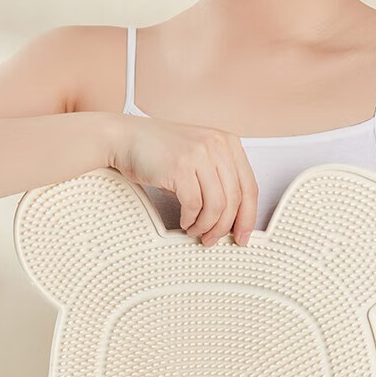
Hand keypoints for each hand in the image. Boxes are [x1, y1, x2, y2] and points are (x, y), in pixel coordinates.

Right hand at [106, 113, 257, 246]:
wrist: (125, 137)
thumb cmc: (158, 150)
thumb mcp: (198, 155)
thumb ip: (217, 177)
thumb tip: (230, 217)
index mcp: (228, 142)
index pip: (250, 186)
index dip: (248, 216)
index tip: (242, 234)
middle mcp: (217, 145)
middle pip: (235, 199)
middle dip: (225, 226)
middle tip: (214, 239)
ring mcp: (199, 154)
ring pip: (216, 205)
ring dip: (206, 226)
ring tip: (195, 231)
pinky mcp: (180, 166)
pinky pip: (194, 205)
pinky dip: (190, 219)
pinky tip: (184, 221)